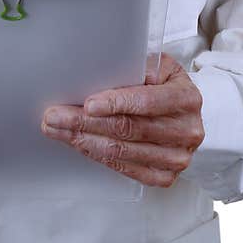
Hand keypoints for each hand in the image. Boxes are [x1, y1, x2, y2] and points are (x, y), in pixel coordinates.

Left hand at [41, 54, 203, 186]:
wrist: (183, 114)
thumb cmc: (165, 86)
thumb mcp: (158, 66)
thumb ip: (137, 68)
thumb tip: (102, 71)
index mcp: (186, 99)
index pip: (146, 102)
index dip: (115, 103)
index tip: (88, 104)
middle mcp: (186, 131)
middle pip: (127, 129)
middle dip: (85, 122)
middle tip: (56, 116)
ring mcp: (176, 157)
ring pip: (121, 150)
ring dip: (83, 140)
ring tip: (58, 129)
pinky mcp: (164, 176)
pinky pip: (124, 168)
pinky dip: (97, 154)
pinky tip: (79, 143)